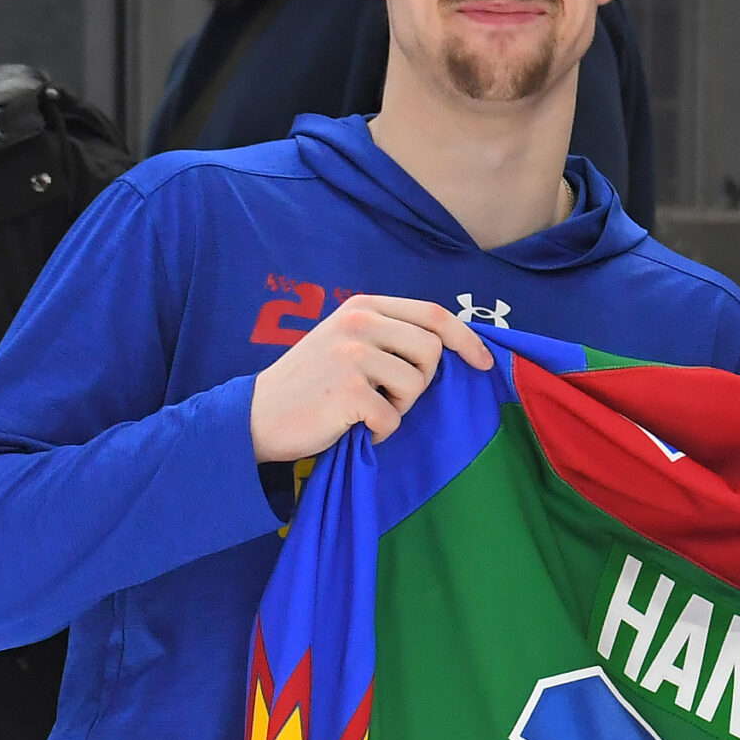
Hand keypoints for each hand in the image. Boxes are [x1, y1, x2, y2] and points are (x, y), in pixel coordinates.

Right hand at [249, 295, 491, 462]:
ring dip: (398, 408)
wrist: (256, 416)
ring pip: (416, 386)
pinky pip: (393, 419)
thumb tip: (451, 347)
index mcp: (362, 306)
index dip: (466, 339)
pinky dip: (378, 433)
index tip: (483, 362)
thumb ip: (389, 335)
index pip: (433, 314)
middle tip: (388, 396)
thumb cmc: (311, 384)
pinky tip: (350, 427)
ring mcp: (353, 356)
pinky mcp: (349, 392)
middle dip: (421, 381)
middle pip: (432, 351)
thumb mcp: (347, 341)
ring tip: (363, 410)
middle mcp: (358, 322)